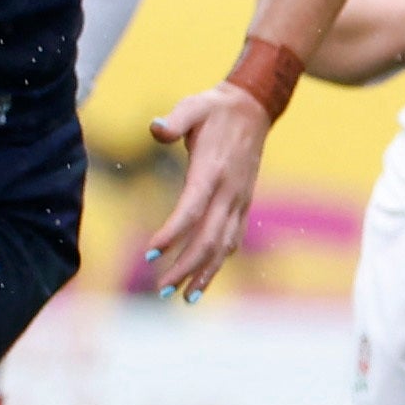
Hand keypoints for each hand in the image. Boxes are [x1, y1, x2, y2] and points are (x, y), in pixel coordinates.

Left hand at [143, 84, 272, 299]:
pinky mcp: (244, 203)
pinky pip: (232, 239)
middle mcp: (229, 191)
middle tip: (161, 291)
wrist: (254, 108)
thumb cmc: (215, 108)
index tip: (150, 253)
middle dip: (185, 267)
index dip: (172, 233)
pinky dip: (219, 262)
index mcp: (213, 171)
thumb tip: (155, 129)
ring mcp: (240, 200)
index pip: (192, 210)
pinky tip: (204, 278)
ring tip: (184, 297)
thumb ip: (174, 121)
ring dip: (205, 273)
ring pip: (224, 245)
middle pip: (208, 238)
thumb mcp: (193, 106)